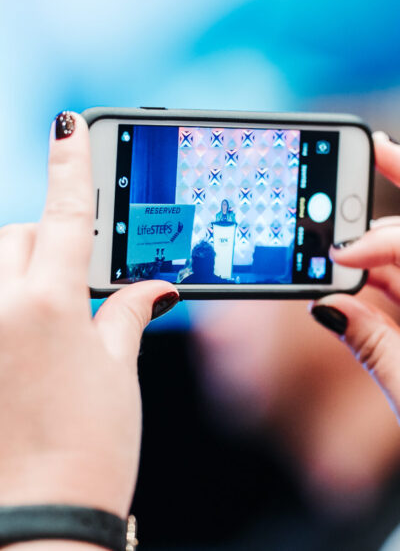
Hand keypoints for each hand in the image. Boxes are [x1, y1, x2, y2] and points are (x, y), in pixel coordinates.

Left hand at [0, 112, 179, 515]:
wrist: (39, 521)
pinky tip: (23, 350)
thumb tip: (150, 286)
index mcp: (47, 305)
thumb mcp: (119, 375)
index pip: (64, 215)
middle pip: (14, 241)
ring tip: (43, 322)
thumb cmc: (90, 451)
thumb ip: (127, 315)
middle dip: (41, 246)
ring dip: (14, 277)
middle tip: (74, 283)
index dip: (70, 164)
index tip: (68, 123)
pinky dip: (5, 312)